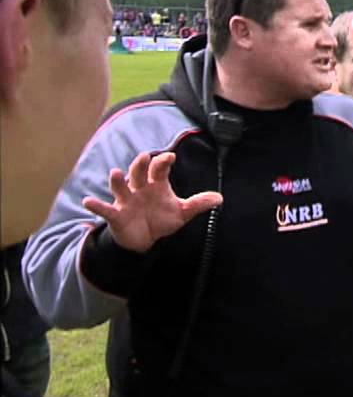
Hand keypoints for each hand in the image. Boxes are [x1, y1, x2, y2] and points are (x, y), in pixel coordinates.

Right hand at [82, 152, 222, 252]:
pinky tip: (88, 201)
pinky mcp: (116, 215)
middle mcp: (139, 188)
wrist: (146, 240)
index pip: (159, 169)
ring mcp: (126, 200)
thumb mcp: (182, 212)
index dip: (163, 162)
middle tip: (143, 157)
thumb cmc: (161, 219)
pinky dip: (96, 205)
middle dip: (140, 165)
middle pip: (138, 172)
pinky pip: (105, 209)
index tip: (170, 157)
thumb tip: (220, 198)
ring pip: (120, 186)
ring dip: (117, 180)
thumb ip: (198, 204)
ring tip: (115, 173)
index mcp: (156, 184)